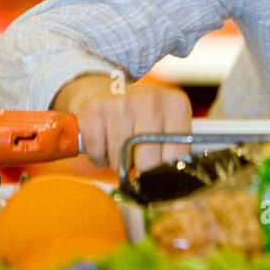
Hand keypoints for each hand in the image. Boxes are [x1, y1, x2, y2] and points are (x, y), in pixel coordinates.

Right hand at [52, 74, 191, 173]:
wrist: (106, 89)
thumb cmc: (140, 114)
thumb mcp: (166, 123)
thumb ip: (175, 149)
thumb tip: (173, 181)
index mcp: (175, 105)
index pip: (176, 156)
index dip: (164, 173)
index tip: (157, 173)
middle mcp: (150, 100)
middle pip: (147, 162)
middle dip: (139, 169)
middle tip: (136, 158)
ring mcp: (120, 103)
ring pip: (119, 160)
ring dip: (116, 162)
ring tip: (119, 145)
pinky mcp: (93, 109)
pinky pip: (96, 153)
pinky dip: (98, 155)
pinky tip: (104, 140)